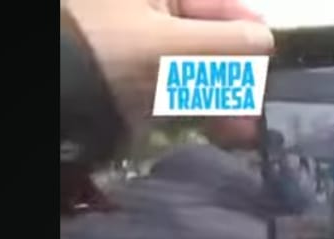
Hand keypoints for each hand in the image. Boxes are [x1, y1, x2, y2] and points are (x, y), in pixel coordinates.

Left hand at [64, 0, 272, 126]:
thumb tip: (267, 41)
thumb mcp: (178, 45)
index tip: (273, 52)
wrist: (60, 96)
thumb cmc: (114, 54)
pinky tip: (223, 130)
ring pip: (194, 69)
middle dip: (239, 72)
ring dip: (224, 97)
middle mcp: (147, 13)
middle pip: (208, 38)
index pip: (218, 1)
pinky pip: (175, 91)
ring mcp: (137, 49)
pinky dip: (200, 109)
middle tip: (259, 101)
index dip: (249, 27)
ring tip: (245, 129)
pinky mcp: (130, 83)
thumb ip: (231, 42)